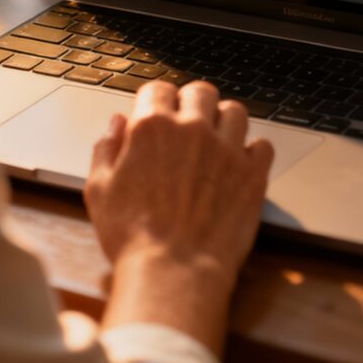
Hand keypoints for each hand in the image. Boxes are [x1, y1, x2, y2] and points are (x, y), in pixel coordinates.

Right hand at [85, 80, 273, 286]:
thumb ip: (106, 148)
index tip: (158, 114)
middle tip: (188, 122)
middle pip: (200, 92)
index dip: (156, 101)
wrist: (173, 274)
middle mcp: (192, 130)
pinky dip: (254, 151)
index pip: (158, 89)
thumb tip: (117, 124)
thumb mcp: (99, 189)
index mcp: (152, 127)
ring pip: (235, 111)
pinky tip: (241, 163)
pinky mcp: (252, 174)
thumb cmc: (132, 237)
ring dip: (225, 121)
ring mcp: (226, 149)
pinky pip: (263, 145)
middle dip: (192, 102)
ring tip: (217, 140)